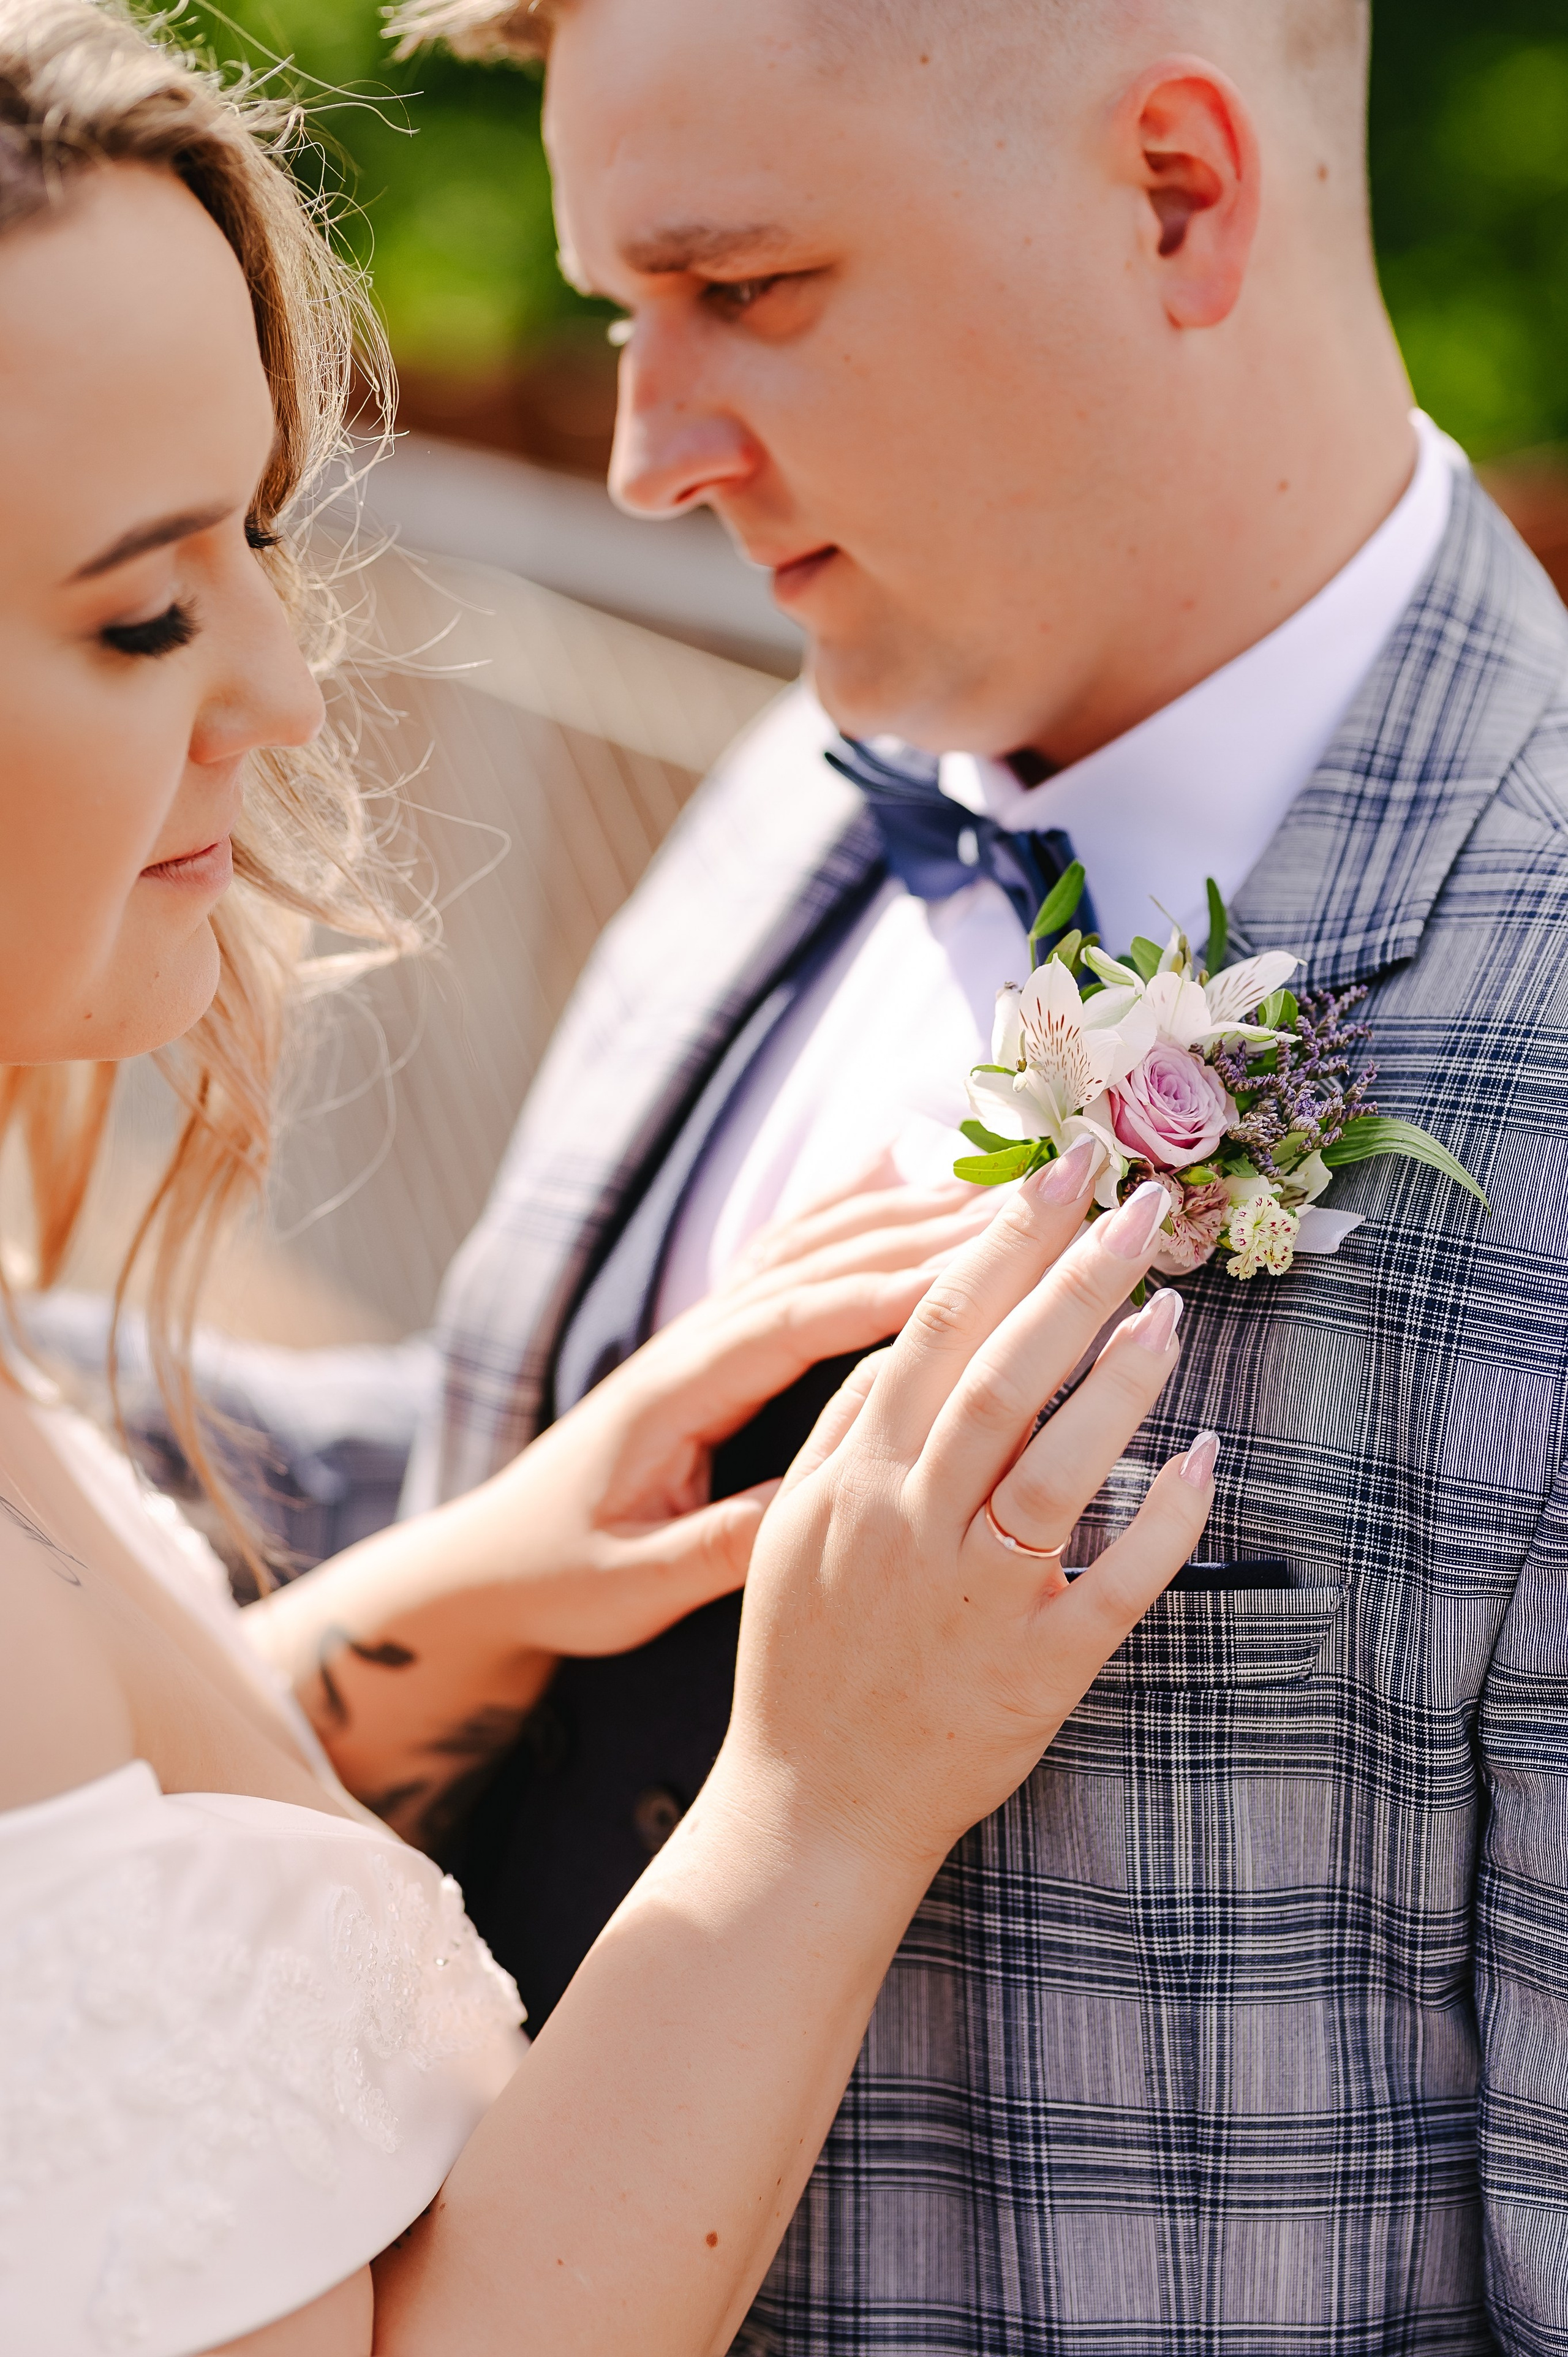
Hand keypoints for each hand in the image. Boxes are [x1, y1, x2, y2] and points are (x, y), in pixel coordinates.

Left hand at [246, 1172, 1001, 1837]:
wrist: (492, 1559)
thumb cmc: (562, 1575)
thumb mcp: (635, 1582)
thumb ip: (717, 1546)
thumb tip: (813, 1512)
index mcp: (671, 1393)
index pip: (790, 1326)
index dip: (880, 1297)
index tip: (971, 1275)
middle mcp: (692, 1338)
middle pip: (818, 1260)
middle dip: (920, 1229)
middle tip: (1024, 1203)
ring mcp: (705, 1325)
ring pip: (814, 1242)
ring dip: (904, 1209)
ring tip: (1002, 1186)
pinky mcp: (717, 1331)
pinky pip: (793, 1249)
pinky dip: (851, 1202)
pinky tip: (906, 1164)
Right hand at [720, 1137, 1215, 1873]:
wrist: (813, 1807)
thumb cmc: (807, 1657)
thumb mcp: (795, 1527)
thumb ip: (847, 1429)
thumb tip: (906, 1335)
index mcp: (854, 1481)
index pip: (931, 1333)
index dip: (999, 1244)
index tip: (1057, 1171)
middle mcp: (909, 1528)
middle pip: (995, 1380)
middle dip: (1070, 1281)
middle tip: (1140, 1202)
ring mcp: (974, 1603)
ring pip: (1050, 1472)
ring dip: (1116, 1385)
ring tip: (1170, 1310)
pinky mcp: (1035, 1673)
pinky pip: (1114, 1588)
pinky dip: (1162, 1522)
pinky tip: (1206, 1460)